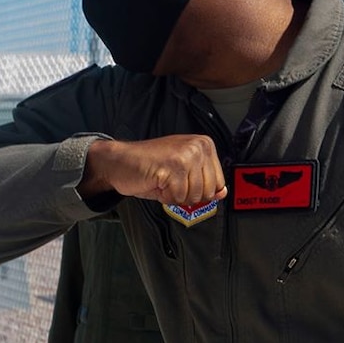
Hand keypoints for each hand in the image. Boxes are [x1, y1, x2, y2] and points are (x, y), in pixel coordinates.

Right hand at [79, 137, 226, 208]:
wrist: (120, 162)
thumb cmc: (150, 167)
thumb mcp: (183, 174)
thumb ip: (204, 182)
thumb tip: (223, 193)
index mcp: (204, 145)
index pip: (218, 183)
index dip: (199, 190)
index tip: (182, 180)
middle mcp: (198, 146)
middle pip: (208, 191)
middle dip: (187, 194)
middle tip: (170, 181)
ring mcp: (186, 155)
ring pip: (193, 196)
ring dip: (175, 195)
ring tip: (163, 180)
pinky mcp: (173, 166)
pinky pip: (178, 197)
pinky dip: (165, 197)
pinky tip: (156, 181)